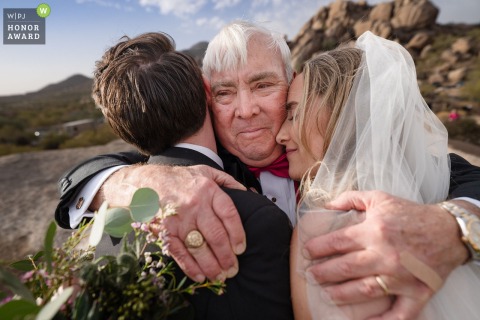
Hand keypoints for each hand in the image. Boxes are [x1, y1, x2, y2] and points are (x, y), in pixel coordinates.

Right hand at [98, 164, 246, 281]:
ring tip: (220, 276)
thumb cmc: (178, 179)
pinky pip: (180, 252)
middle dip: (227, 256)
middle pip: (216, 235)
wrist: (143, 182)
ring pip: (199, 247)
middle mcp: (195, 204)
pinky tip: (200, 276)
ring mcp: (179, 219)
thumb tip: (248, 193)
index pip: (229, 214)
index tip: (241, 248)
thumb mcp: (205, 171)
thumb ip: (227, 181)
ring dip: (212, 265)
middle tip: (233, 269)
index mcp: (208, 189)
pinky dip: (190, 267)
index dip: (238, 234)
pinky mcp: (164, 230)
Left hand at [302, 190, 468, 318]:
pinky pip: (399, 314)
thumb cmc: (410, 213)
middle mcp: (386, 254)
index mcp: (375, 230)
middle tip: (311, 275)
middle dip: (323, 273)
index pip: (337, 241)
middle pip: (346, 267)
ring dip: (342, 294)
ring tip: (327, 294)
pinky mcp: (417, 293)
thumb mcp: (379, 197)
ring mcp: (401, 276)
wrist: (448, 230)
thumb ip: (350, 198)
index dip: (318, 248)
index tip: (307, 251)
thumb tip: (326, 206)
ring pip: (364, 290)